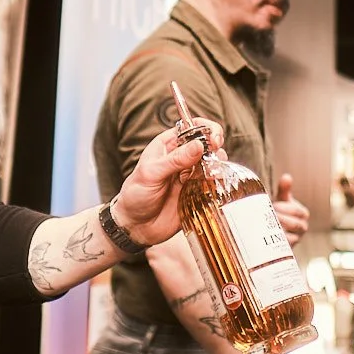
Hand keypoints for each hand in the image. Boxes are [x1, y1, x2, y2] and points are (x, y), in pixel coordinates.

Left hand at [114, 121, 220, 245]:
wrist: (136, 226)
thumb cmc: (135, 196)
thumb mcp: (150, 174)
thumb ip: (175, 160)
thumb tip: (199, 145)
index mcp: (168, 145)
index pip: (192, 127)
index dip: (205, 128)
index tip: (213, 137)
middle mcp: (182, 158)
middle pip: (208, 143)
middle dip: (216, 146)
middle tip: (216, 155)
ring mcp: (191, 175)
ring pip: (214, 163)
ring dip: (218, 165)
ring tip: (212, 173)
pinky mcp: (198, 192)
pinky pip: (214, 183)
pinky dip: (219, 182)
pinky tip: (215, 185)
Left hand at [272, 172, 308, 244]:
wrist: (275, 231)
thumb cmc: (279, 212)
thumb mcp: (282, 200)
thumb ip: (284, 189)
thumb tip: (287, 177)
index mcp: (302, 213)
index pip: (295, 210)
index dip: (283, 208)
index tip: (272, 206)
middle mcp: (303, 226)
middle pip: (293, 224)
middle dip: (279, 219)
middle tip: (265, 216)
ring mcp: (297, 238)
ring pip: (290, 236)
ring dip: (276, 231)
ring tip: (264, 226)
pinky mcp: (290, 248)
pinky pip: (284, 246)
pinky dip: (276, 242)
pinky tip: (266, 237)